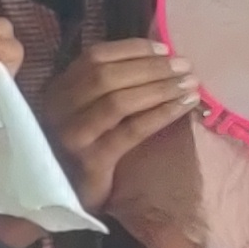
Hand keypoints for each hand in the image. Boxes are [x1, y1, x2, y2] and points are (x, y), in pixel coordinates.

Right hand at [33, 38, 198, 211]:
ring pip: (118, 101)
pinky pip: (132, 131)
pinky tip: (184, 107)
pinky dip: (161, 114)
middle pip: (107, 76)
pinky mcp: (91, 160)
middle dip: (152, 68)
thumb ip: (107, 87)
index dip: (133, 50)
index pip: (94, 57)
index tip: (166, 49)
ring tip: (190, 85)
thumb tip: (159, 57)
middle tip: (186, 66)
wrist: (67, 198)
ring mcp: (72, 135)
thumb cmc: (85, 150)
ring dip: (160, 89)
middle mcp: (58, 108)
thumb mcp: (86, 111)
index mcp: (58, 90)